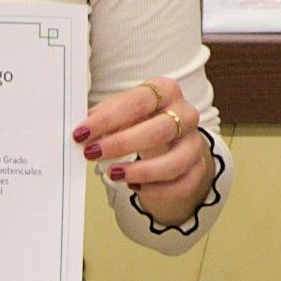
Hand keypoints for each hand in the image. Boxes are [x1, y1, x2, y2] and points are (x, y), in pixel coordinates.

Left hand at [77, 78, 216, 222]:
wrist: (172, 136)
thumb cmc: (141, 120)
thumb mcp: (123, 111)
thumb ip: (103, 118)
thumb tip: (82, 132)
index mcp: (165, 91)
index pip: (138, 101)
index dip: (108, 118)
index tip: (82, 132)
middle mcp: (185, 114)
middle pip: (159, 130)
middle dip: (121, 144)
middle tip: (92, 153)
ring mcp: (194, 143)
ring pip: (175, 162)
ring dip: (140, 171)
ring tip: (113, 174)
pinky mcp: (198, 168)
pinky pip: (181, 184)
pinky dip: (156, 190)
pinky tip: (133, 187)